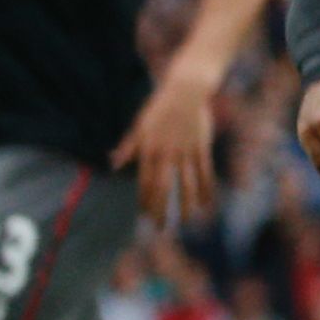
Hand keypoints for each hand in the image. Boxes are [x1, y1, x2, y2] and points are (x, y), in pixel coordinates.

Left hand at [112, 65, 223, 223]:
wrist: (185, 91)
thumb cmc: (159, 107)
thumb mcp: (139, 126)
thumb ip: (128, 147)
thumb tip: (113, 164)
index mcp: (149, 149)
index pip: (145, 181)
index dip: (145, 200)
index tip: (145, 216)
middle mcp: (166, 153)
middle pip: (163, 186)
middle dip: (162, 208)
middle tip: (161, 227)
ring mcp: (186, 151)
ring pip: (186, 183)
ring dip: (185, 203)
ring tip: (186, 220)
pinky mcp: (202, 147)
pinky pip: (204, 172)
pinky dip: (206, 188)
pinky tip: (206, 203)